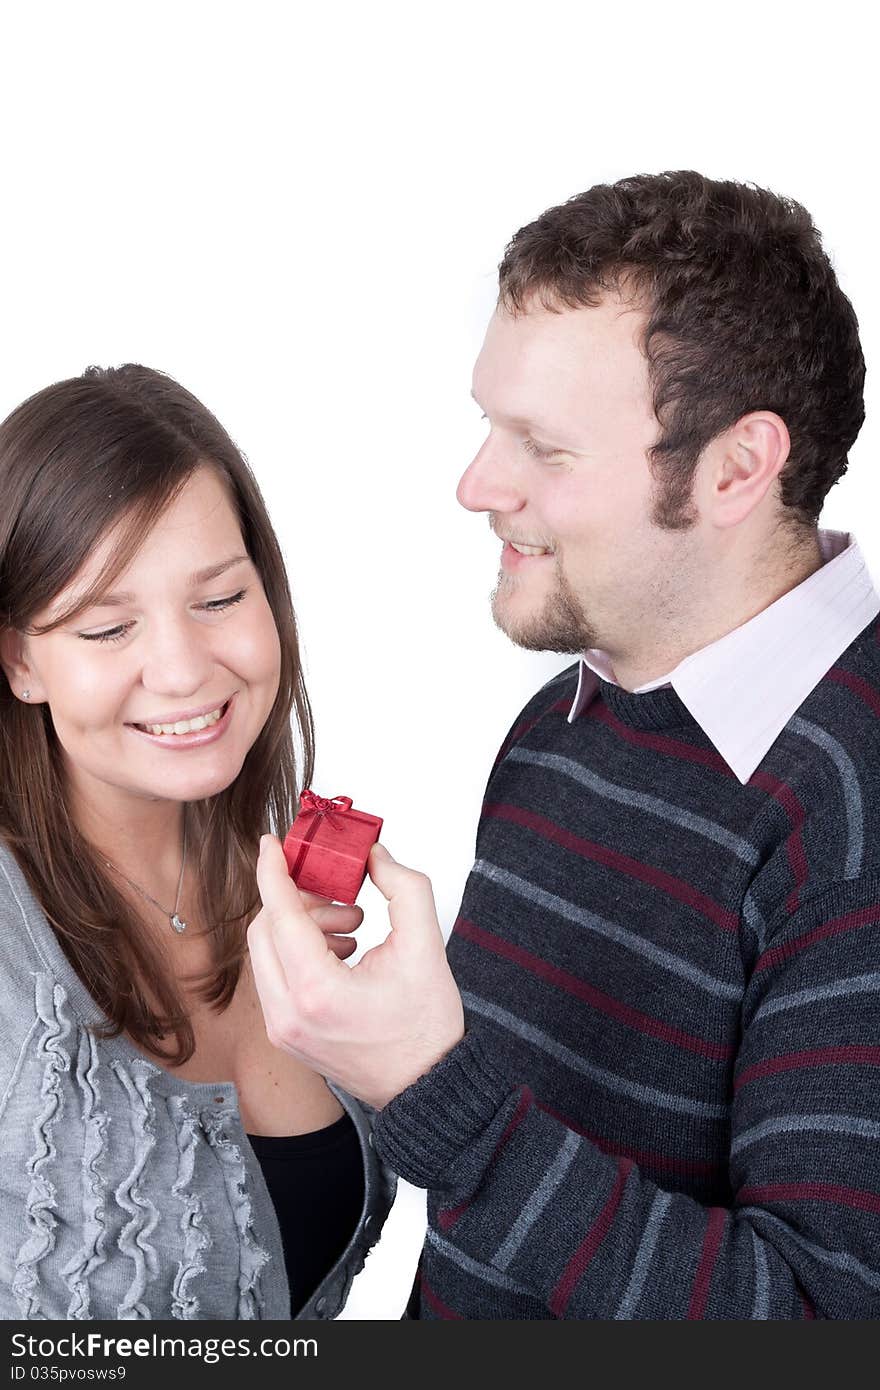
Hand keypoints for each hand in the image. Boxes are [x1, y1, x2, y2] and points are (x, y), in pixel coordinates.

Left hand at [247, 835, 464, 1109]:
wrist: (425, 1085)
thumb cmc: (425, 1027)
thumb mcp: (425, 944)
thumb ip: (402, 886)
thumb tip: (373, 855)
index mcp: (317, 992)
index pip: (280, 913)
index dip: (273, 871)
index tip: (272, 844)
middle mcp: (288, 1014)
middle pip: (263, 930)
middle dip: (297, 900)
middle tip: (337, 896)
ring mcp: (282, 1029)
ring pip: (264, 953)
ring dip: (299, 927)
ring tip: (349, 929)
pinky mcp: (285, 1034)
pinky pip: (273, 976)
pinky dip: (297, 952)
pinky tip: (339, 952)